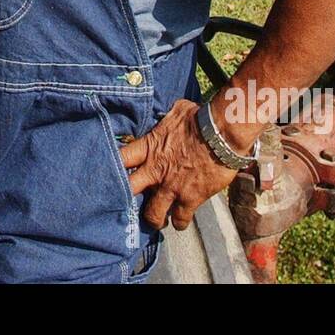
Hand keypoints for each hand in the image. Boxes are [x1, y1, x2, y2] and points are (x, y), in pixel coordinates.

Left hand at [119, 99, 239, 230]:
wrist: (222, 134)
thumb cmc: (201, 117)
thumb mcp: (177, 111)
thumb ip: (167, 118)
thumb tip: (169, 114)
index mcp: (149, 148)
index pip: (120, 159)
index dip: (112, 168)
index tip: (112, 173)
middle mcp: (156, 170)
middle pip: (129, 192)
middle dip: (126, 199)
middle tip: (130, 203)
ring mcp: (172, 187)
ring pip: (153, 214)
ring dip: (154, 219)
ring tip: (157, 220)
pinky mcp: (190, 198)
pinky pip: (180, 219)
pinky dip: (180, 222)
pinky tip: (180, 222)